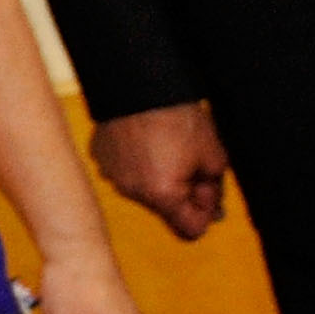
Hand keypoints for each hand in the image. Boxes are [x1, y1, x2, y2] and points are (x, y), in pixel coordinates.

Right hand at [91, 100, 227, 243]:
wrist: (141, 83)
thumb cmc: (178, 117)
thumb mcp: (214, 156)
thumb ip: (214, 190)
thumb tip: (212, 210)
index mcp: (162, 195)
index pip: (190, 230)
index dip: (206, 214)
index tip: (207, 190)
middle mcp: (132, 191)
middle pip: (165, 208)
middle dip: (181, 191)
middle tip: (191, 161)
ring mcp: (111, 174)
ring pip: (143, 189)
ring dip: (157, 176)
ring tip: (165, 144)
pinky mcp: (100, 156)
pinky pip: (124, 170)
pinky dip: (137, 162)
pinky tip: (145, 139)